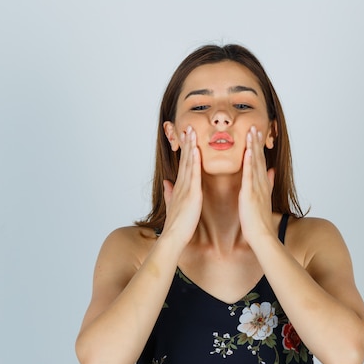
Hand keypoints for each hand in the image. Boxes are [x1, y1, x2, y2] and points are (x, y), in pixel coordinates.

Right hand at [162, 126, 202, 245]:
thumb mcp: (172, 205)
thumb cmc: (177, 225)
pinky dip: (195, 161)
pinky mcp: (192, 194)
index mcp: (180, 187)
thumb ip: (169, 193)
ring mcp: (186, 188)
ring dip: (190, 146)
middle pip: (185, 159)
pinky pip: (194, 174)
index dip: (185, 150)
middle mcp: (181, 184)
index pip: (183, 164)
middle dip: (187, 142)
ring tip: (191, 131)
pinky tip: (196, 149)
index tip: (186, 136)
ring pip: (189, 162)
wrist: (174, 237)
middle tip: (188, 126)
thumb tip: (166, 182)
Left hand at [239, 126, 275, 244]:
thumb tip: (273, 171)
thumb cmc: (259, 221)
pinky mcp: (250, 194)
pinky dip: (248, 163)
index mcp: (262, 185)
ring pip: (254, 163)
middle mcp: (261, 184)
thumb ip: (269, 184)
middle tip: (254, 126)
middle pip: (258, 159)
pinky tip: (247, 152)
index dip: (258, 147)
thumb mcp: (265, 199)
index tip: (256, 133)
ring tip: (251, 132)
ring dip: (253, 147)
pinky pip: (249, 176)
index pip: (260, 162)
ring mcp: (256, 188)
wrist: (261, 236)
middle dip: (256, 142)